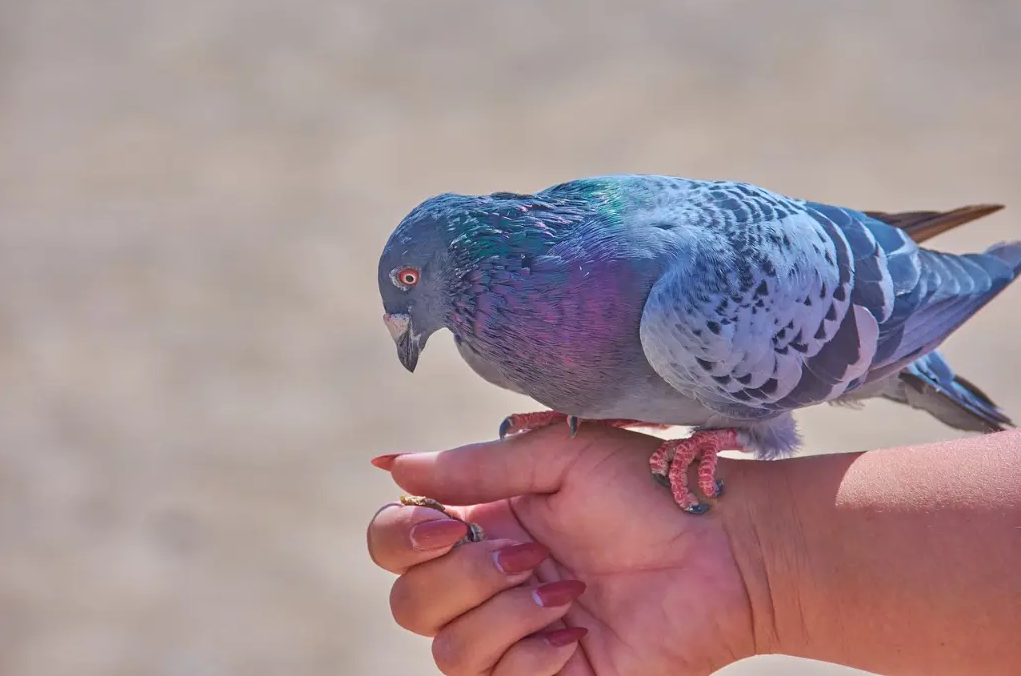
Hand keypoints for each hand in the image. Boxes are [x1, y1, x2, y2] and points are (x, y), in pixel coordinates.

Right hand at [367, 424, 760, 675]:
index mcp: (484, 522)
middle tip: (529, 554)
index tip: (443, 526)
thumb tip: (391, 465)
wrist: (723, 550)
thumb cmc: (649, 490)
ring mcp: (516, 635)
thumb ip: (476, 466)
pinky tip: (575, 631)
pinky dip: (530, 657)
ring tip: (568, 589)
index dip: (399, 538)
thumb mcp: (561, 458)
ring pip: (448, 653)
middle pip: (409, 604)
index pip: (395, 542)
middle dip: (462, 579)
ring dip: (505, 616)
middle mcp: (490, 581)